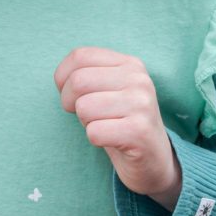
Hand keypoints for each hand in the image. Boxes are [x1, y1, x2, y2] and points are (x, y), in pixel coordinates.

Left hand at [54, 47, 181, 207]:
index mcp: (130, 64)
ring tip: (106, 126)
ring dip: (86, 122)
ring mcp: (142, 105)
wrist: (154, 159)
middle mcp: (139, 80)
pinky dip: (95, 139)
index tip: (73, 95)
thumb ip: (87, 74)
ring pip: (84, 108)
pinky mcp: (139, 131)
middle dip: (70, 102)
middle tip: (88, 115)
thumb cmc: (120, 121)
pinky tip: (113, 140)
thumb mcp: (107, 90)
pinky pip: (94, 132)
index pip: (80, 56)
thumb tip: (61, 78)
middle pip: (78, 81)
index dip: (63, 78)